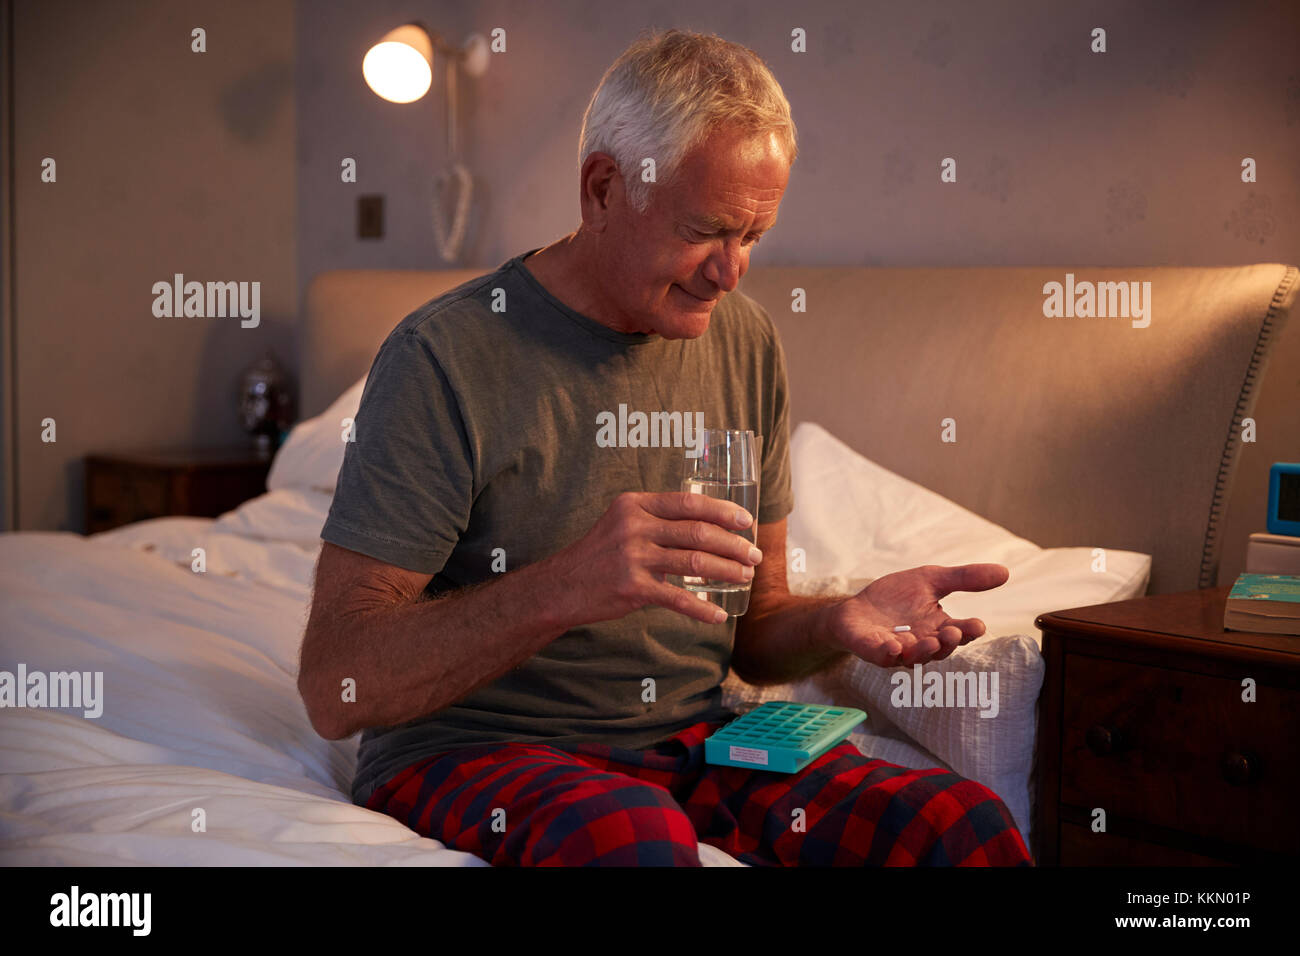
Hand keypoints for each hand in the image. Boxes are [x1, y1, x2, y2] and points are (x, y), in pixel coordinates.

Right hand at [549, 491, 762, 625]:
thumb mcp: (621, 521)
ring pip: (694, 563)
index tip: (745, 521)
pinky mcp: (633, 588)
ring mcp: (634, 558)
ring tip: (745, 577)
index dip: (722, 511)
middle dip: (733, 545)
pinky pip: (677, 599)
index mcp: (635, 505)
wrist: (562, 585)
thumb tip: (703, 523)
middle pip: (698, 532)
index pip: (688, 502)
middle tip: (753, 555)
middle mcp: (635, 527)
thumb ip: (656, 519)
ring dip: (726, 571)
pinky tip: (718, 614)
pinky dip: (701, 609)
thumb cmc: (598, 553)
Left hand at [827, 564, 1009, 666]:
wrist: (856, 606)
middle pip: (940, 649)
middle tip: (953, 633)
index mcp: (939, 627)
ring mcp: (898, 650)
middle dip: (948, 643)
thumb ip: (964, 578)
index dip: (969, 631)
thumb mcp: (931, 579)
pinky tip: (894, 647)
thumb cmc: (896, 597)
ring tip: (929, 641)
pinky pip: (882, 657)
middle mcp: (922, 643)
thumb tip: (1005, 572)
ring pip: (914, 656)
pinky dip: (889, 654)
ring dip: (923, 651)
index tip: (978, 625)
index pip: (960, 632)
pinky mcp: (873, 650)